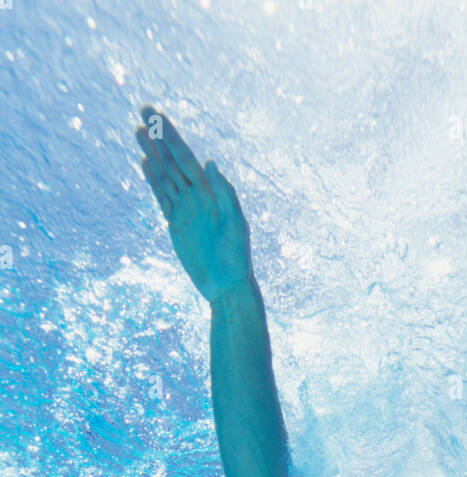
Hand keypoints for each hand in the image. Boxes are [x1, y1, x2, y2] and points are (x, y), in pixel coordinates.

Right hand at [135, 106, 252, 303]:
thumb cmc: (237, 258)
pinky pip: (162, 197)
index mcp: (210, 193)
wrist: (227, 285)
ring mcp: (185, 208)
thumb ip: (226, 195)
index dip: (171, 138)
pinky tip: (145, 164)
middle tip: (144, 110)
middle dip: (159, 136)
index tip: (156, 117)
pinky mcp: (176, 223)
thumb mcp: (236, 226)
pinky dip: (153, 180)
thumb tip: (210, 162)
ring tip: (138, 130)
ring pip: (164, 175)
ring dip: (152, 153)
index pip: (186, 159)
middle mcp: (197, 196)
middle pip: (172, 160)